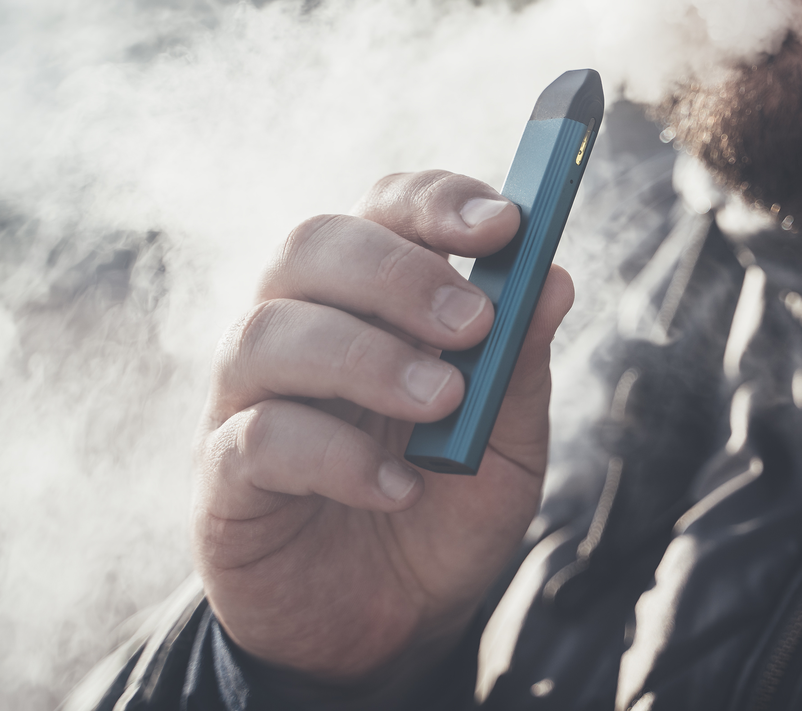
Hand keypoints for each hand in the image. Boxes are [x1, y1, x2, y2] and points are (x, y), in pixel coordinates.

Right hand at [191, 171, 573, 681]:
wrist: (394, 624)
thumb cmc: (450, 511)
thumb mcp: (508, 443)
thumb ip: (520, 365)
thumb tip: (553, 278)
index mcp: (372, 301)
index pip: (383, 210)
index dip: (436, 203)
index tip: (506, 224)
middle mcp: (300, 328)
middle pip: (312, 246)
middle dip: (399, 274)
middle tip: (474, 323)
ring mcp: (249, 398)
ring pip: (270, 332)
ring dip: (366, 357)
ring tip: (443, 403)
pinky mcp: (223, 477)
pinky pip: (257, 438)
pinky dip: (336, 456)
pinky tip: (399, 489)